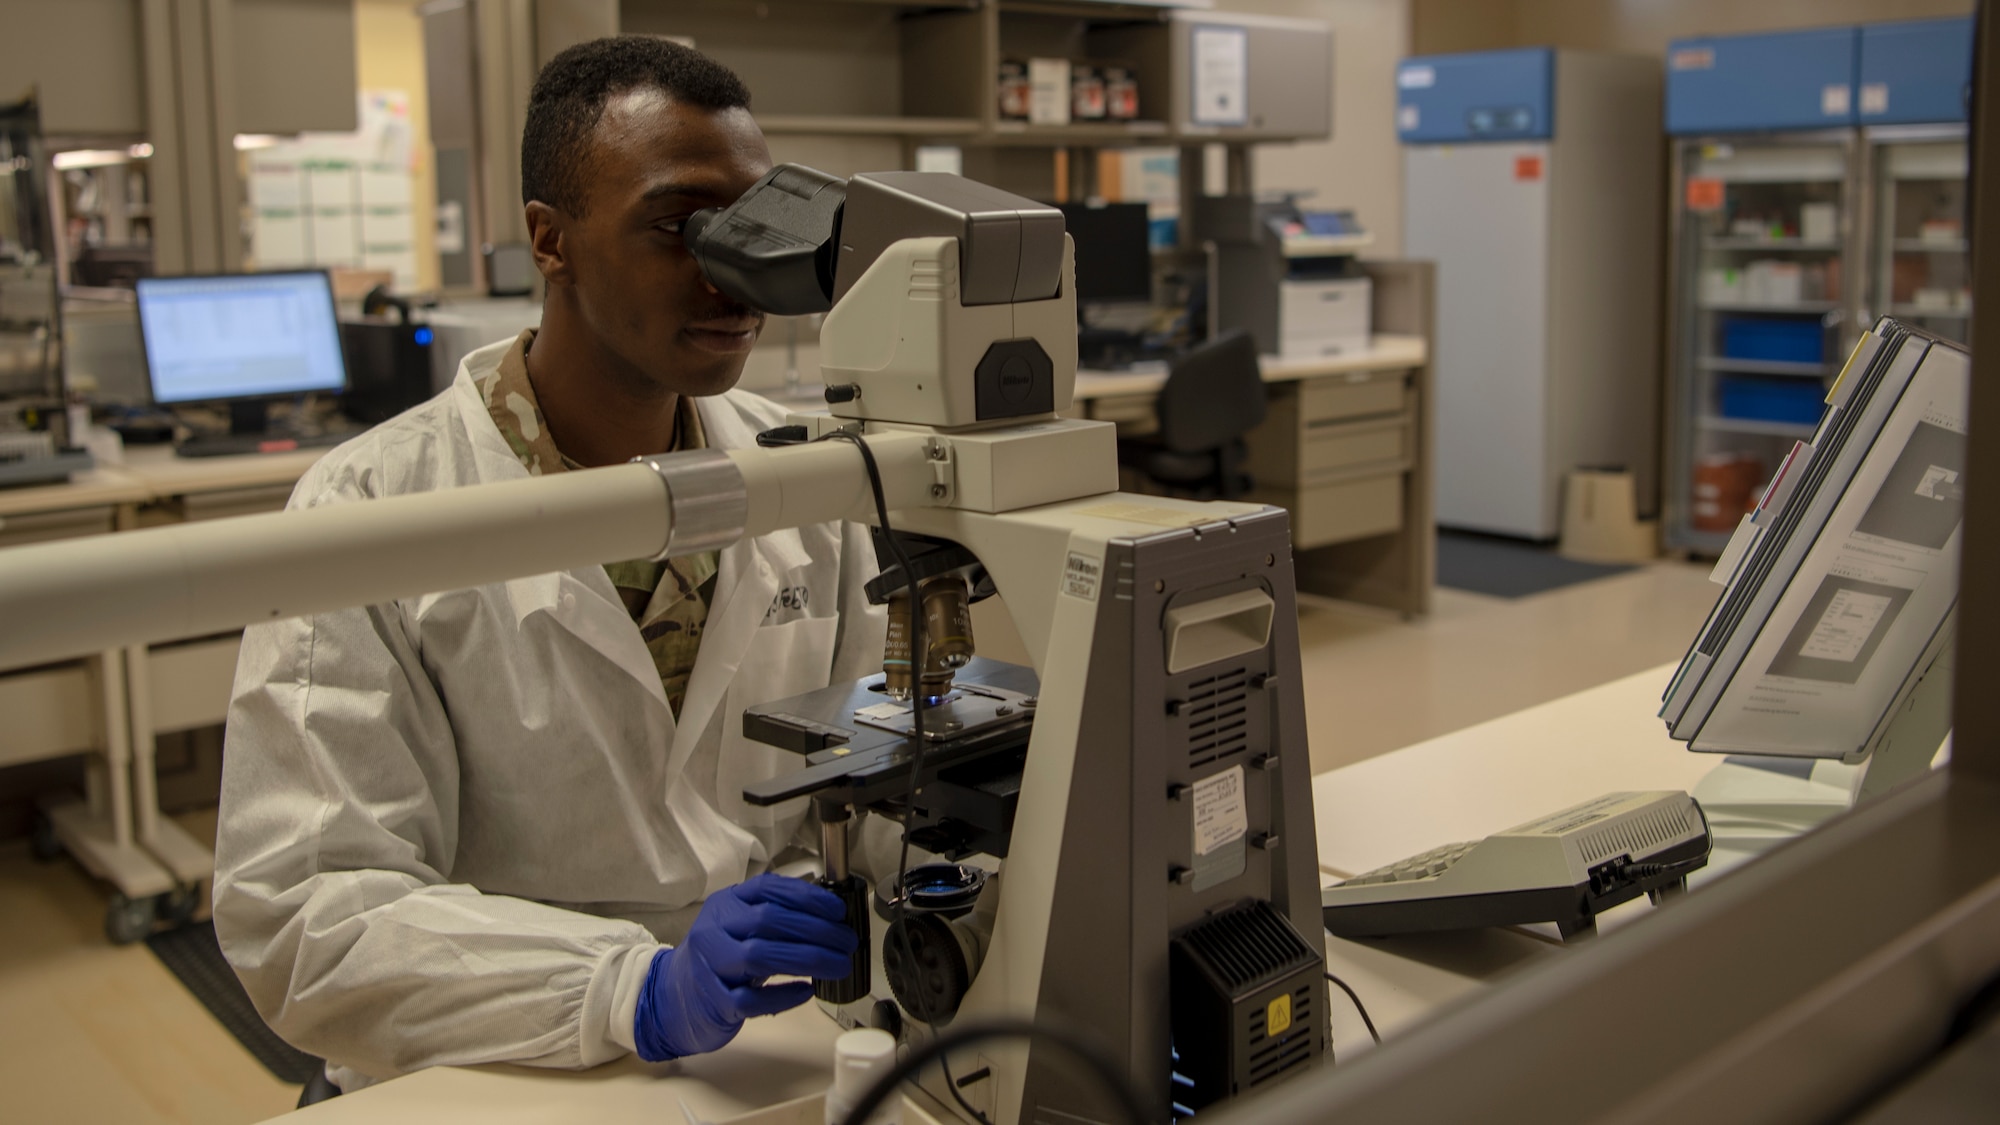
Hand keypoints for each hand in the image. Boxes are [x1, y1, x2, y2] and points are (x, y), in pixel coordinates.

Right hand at [634, 873, 858, 1060]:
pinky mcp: (714, 1002)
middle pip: (769, 920)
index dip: (807, 896)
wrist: (671, 997)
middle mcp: (715, 929)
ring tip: (838, 965)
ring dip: (808, 959)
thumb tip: (829, 916)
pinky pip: (751, 1000)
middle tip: (847, 942)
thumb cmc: (718, 958)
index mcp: (726, 904)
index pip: (768, 889)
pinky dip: (783, 996)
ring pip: (760, 956)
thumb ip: (773, 916)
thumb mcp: (738, 925)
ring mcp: (711, 966)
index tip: (837, 910)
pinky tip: (806, 991)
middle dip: (817, 930)